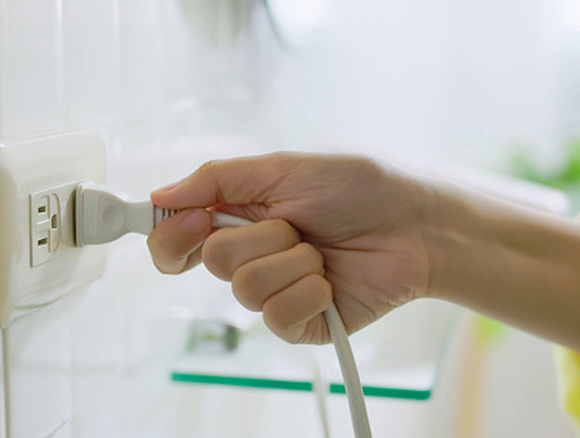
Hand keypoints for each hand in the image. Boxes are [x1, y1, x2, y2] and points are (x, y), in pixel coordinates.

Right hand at [147, 153, 431, 343]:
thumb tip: (161, 195)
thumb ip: (218, 180)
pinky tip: (331, 279)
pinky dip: (308, 292)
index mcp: (242, 215)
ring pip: (245, 289)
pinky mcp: (302, 321)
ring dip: (290, 261)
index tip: (189, 221)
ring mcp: (278, 289)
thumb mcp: (285, 168)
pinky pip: (277, 317)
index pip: (179, 238)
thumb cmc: (361, 186)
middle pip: (210, 262)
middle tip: (294, 224)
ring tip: (322, 249)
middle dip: (256, 237)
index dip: (171, 234)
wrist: (418, 224)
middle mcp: (254, 254)